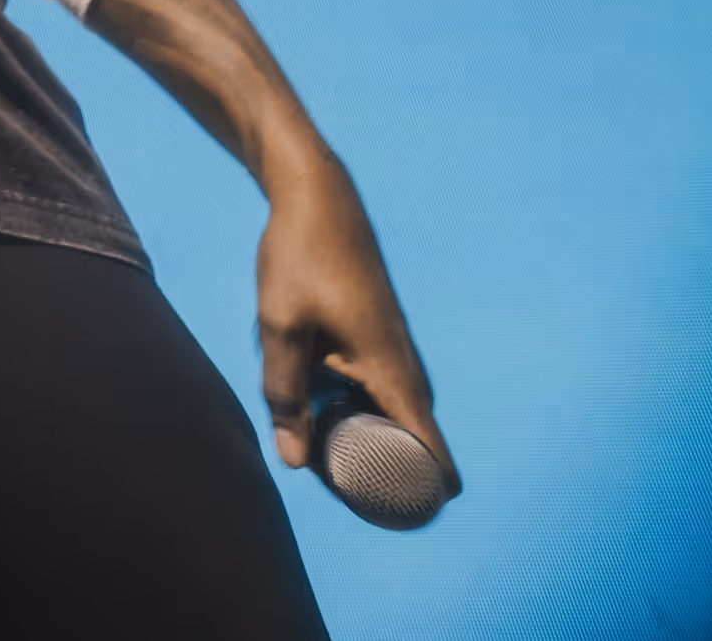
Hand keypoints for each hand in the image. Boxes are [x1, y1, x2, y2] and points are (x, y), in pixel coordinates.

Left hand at [255, 152, 456, 498]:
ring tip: (325, 456)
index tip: (409, 515)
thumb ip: (284, 394)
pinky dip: (356, 408)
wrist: (315, 196)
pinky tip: (317, 407)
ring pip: (389, 412)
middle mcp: (403, 365)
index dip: (428, 487)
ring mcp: (391, 349)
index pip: (431, 447)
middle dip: (384, 471)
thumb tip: (295, 463)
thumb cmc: (299, 258)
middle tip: (344, 491)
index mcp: (392, 370)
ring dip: (365, 436)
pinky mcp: (375, 336)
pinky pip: (376, 389)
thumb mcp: (280, 328)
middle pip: (411, 439)